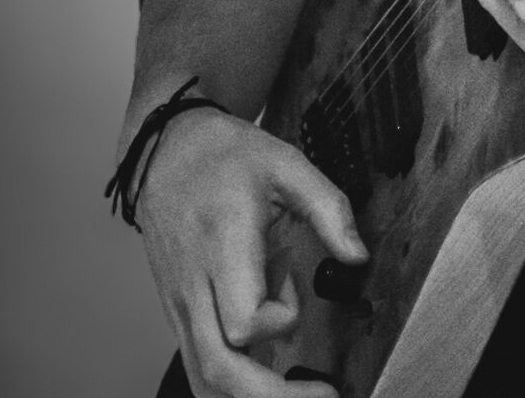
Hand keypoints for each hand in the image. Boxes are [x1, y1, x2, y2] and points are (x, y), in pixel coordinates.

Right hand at [135, 106, 365, 397]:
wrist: (167, 150)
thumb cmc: (225, 156)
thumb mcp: (286, 162)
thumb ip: (329, 207)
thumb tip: (357, 255)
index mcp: (221, 245)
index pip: (244, 320)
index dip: (280, 318)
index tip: (295, 282)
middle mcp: (194, 286)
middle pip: (220, 369)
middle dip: (272, 397)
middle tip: (322, 397)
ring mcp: (180, 305)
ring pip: (204, 379)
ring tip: (297, 394)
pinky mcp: (177, 314)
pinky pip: (197, 366)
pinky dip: (229, 386)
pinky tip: (264, 382)